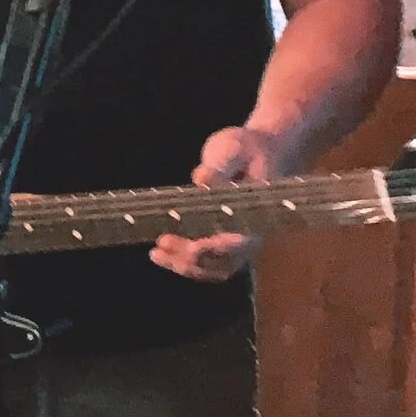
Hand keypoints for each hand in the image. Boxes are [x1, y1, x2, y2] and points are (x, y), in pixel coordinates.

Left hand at [151, 125, 295, 282]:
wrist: (260, 151)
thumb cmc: (248, 147)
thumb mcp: (235, 147)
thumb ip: (221, 164)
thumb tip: (201, 180)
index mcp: (259, 214)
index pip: (241, 242)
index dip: (215, 249)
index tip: (192, 248)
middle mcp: (252, 234)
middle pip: (224, 263)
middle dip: (192, 260)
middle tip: (162, 242)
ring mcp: (239, 241)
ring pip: (214, 269)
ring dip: (185, 266)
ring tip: (156, 254)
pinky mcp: (225, 240)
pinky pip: (206, 263)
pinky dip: (184, 262)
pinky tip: (160, 253)